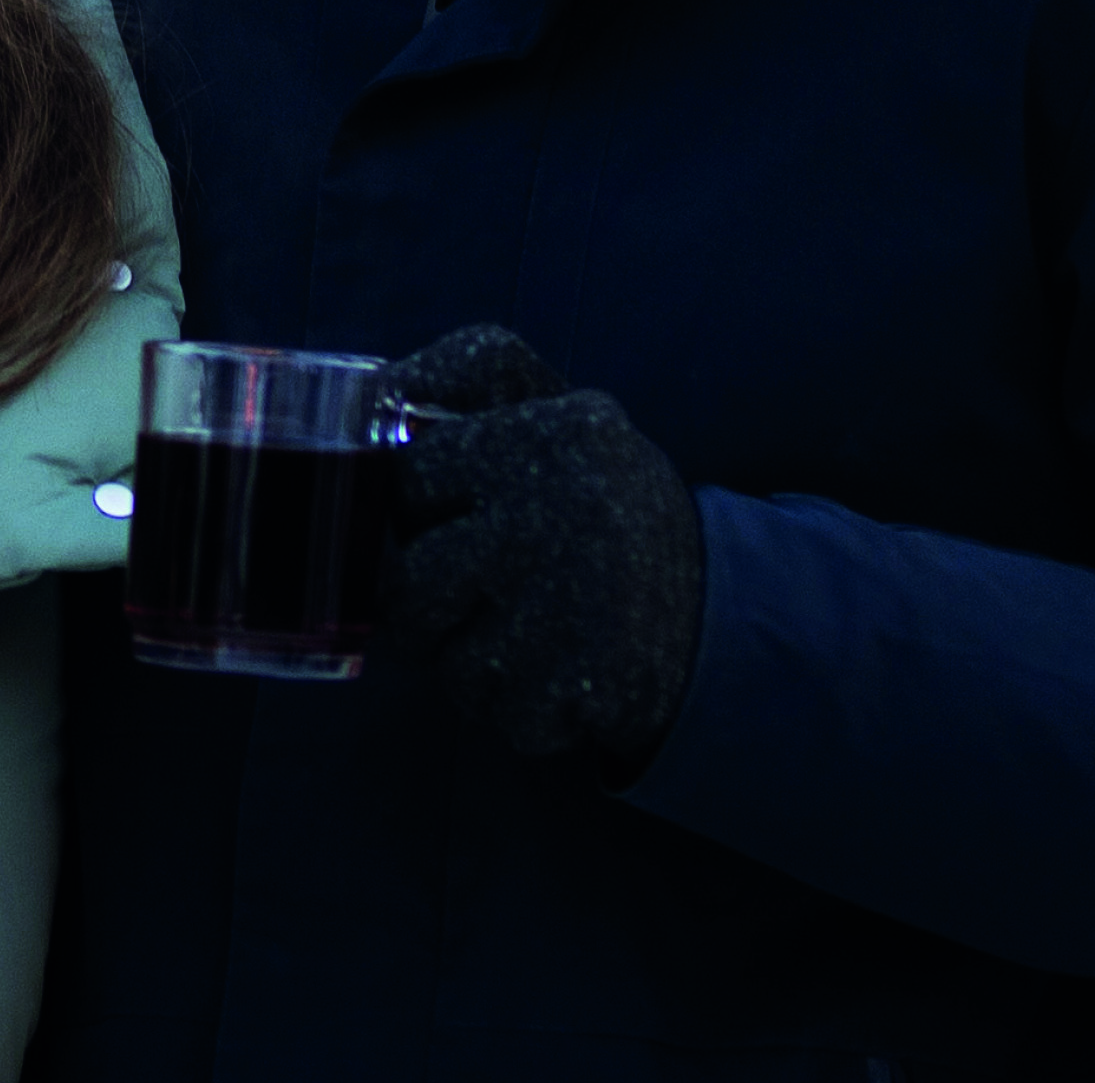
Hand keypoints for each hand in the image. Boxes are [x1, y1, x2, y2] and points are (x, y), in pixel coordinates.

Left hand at [380, 324, 707, 777]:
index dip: (425, 506)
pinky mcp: (585, 682)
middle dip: (433, 592)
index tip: (466, 513)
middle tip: (496, 580)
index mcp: (559, 430)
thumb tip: (373, 390)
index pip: (413, 474)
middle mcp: (564, 508)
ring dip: (467, 653)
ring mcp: (574, 600)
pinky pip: (487, 707)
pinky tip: (562, 669)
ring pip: (436, 651)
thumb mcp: (553, 415)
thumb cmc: (597, 508)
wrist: (721, 616)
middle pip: (410, 580)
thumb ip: (461, 385)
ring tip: (531, 625)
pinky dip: (513, 703)